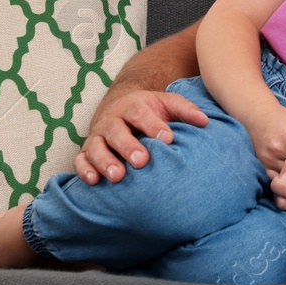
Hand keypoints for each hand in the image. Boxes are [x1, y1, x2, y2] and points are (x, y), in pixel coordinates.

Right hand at [74, 89, 209, 184]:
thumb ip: (185, 110)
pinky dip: (84, 170)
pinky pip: (79, 160)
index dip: (154, 125)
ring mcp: (97, 136)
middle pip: (116, 131)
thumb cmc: (150, 110)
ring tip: (119, 176)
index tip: (168, 138)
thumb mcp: (167, 103)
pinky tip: (94, 181)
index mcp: (133, 106)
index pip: (142, 114)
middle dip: (129, 146)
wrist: (120, 106)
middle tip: (142, 161)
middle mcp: (112, 120)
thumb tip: (205, 122)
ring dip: (105, 161)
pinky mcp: (85, 151)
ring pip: (95, 147)